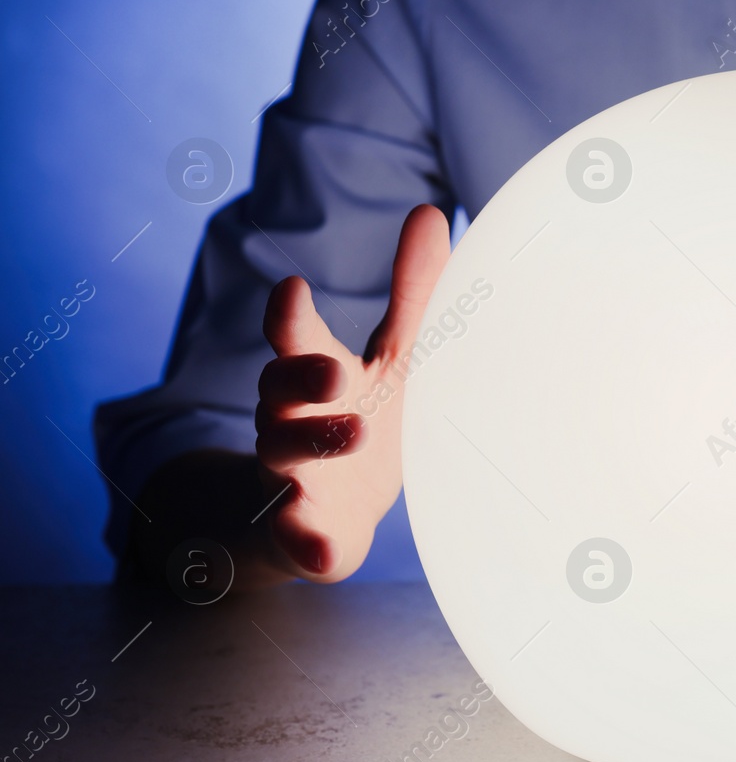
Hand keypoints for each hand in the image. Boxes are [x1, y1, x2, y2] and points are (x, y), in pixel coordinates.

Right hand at [254, 204, 450, 580]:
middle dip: (299, 379)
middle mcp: (291, 422)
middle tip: (334, 371)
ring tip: (353, 432)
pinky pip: (298, 540)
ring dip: (312, 448)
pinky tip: (320, 551)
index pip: (294, 340)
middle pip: (278, 394)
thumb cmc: (364, 417)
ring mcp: (290, 479)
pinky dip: (307, 544)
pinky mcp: (301, 534)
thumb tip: (432, 211)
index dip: (290, 316)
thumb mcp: (393, 357)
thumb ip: (411, 294)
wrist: (323, 514)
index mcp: (314, 375)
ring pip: (283, 459)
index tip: (292, 289)